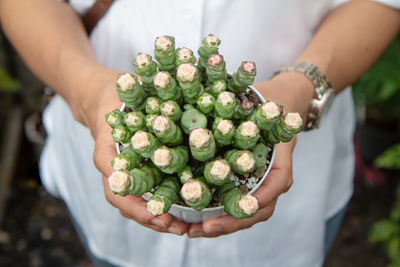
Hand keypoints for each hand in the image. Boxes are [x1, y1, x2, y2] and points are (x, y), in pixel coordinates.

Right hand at [78, 68, 188, 234]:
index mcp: (106, 145)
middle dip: (148, 216)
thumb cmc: (113, 91)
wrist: (98, 97)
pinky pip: (142, 195)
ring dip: (155, 218)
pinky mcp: (133, 172)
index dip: (133, 196)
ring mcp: (120, 172)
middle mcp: (111, 165)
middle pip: (122, 200)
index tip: (155, 210)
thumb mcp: (127, 85)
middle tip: (175, 227)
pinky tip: (180, 214)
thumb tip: (179, 75)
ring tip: (182, 228)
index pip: (114, 176)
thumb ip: (144, 86)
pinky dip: (157, 207)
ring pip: (131, 203)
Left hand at [186, 73, 312, 236]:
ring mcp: (258, 186)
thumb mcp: (266, 110)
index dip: (252, 203)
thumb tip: (224, 109)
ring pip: (243, 214)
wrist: (279, 106)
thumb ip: (254, 115)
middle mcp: (271, 182)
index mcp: (280, 166)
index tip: (232, 210)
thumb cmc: (272, 109)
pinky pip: (234, 206)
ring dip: (219, 225)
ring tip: (191, 230)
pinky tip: (194, 219)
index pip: (271, 190)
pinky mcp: (244, 185)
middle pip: (255, 212)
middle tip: (201, 229)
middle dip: (228, 223)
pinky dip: (216, 215)